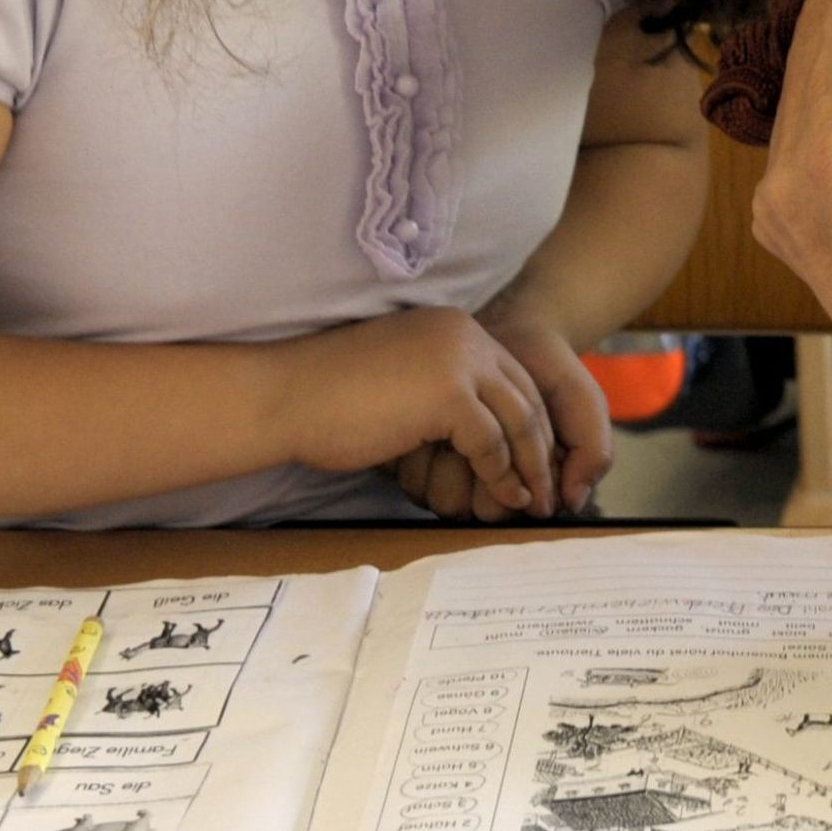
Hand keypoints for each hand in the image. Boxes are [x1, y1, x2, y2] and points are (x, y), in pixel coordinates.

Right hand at [276, 309, 558, 517]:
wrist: (281, 396)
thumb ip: (439, 396)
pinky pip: (491, 442)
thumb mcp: (400, 384)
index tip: (537, 462)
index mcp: (453, 328)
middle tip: (550, 489)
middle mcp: (465, 335)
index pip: (512, 377)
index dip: (529, 423)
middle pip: (525, 396)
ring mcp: (460, 360)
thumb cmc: (326, 399)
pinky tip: (506, 496)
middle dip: (542, 447)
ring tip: (535, 501)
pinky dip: (502, 474)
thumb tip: (469, 435)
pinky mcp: (450, 393)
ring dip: (531, 466)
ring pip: (518, 420)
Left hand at [392, 300, 615, 521]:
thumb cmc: (552, 373)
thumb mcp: (585, 407)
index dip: (514, 492)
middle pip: (470, 511)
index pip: (508, 512)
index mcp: (524, 481)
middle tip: (484, 446)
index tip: (523, 460)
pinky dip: (421, 460)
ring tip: (459, 438)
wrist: (514, 329)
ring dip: (449, 472)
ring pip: (439, 499)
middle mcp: (485, 482)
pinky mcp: (417, 453)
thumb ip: (593, 453)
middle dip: (479, 482)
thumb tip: (569, 502)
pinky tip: (434, 431)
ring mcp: (449, 469)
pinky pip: (411, 479)